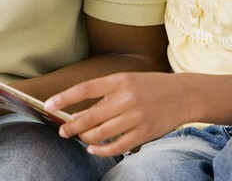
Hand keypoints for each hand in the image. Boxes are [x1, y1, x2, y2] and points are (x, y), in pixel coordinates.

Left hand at [45, 72, 186, 157]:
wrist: (183, 94)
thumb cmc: (149, 86)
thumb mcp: (126, 82)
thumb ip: (104, 96)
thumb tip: (78, 113)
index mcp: (119, 80)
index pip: (85, 89)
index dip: (64, 98)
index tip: (48, 105)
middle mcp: (126, 98)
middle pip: (90, 116)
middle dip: (71, 126)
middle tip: (62, 131)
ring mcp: (135, 117)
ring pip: (100, 133)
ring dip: (85, 138)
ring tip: (79, 137)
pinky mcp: (144, 134)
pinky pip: (116, 147)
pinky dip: (101, 150)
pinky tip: (93, 148)